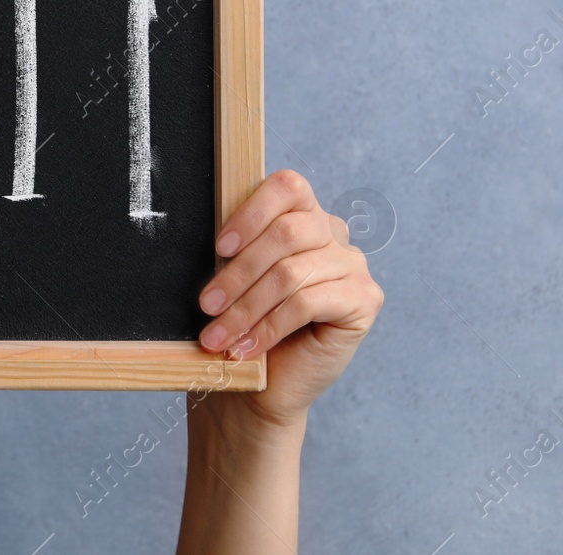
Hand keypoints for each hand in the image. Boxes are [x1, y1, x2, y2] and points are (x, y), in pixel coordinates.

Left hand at [196, 169, 383, 428]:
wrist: (263, 384)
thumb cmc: (245, 324)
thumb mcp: (236, 280)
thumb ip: (235, 250)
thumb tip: (214, 239)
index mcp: (303, 215)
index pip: (287, 187)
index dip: (251, 213)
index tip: (218, 248)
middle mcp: (334, 234)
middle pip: (286, 233)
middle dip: (238, 273)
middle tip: (206, 305)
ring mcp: (354, 266)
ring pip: (291, 274)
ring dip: (246, 308)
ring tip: (218, 335)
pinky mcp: (365, 300)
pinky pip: (308, 303)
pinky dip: (269, 327)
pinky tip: (247, 347)